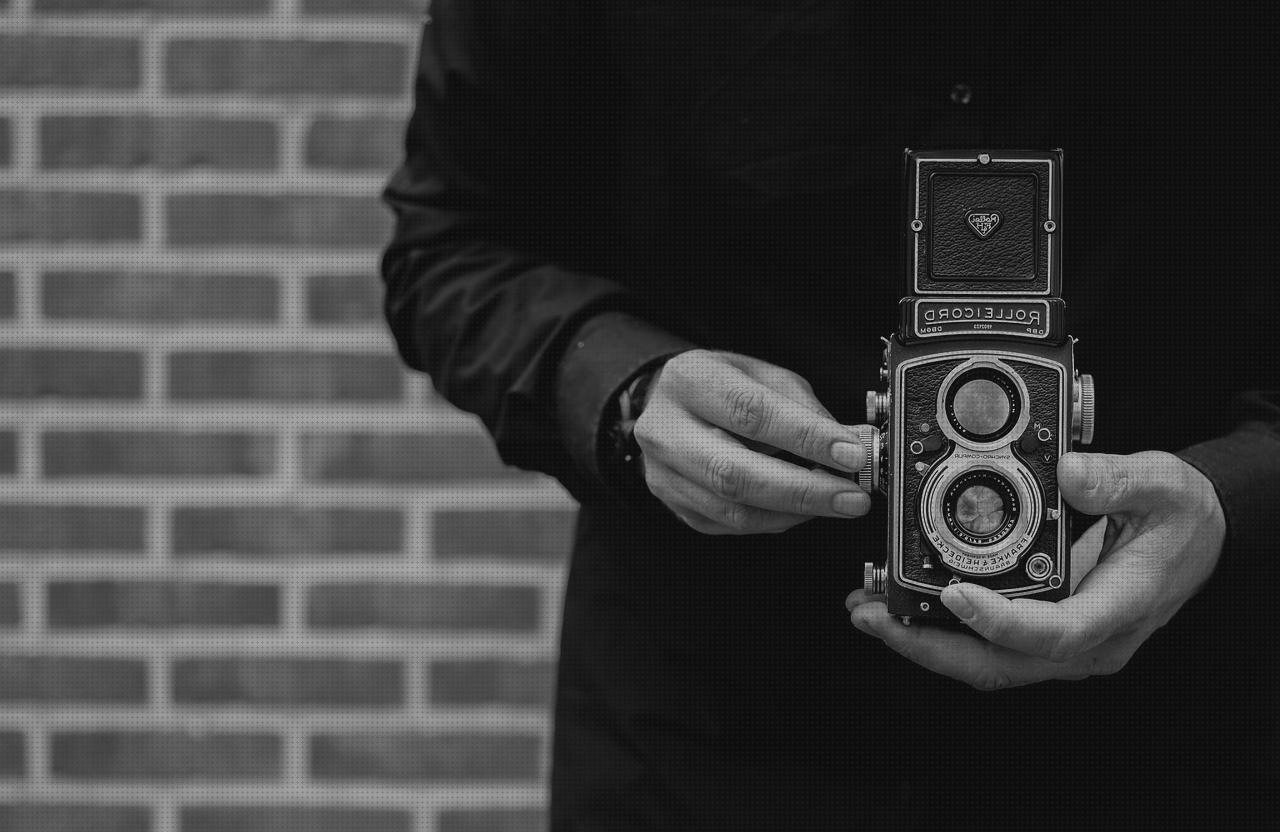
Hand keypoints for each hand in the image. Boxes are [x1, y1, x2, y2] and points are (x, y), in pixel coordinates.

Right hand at [633, 349, 871, 533]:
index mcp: (689, 382)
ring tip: (835, 503)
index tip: (850, 454)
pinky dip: (774, 520)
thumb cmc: (720, 386)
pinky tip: (800, 509)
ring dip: (794, 511)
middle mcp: (666, 429)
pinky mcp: (674, 504)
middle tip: (851, 496)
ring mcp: (664, 473)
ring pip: (732, 509)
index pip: (751, 413)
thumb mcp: (762, 374)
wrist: (668, 405)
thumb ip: (803, 407)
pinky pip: (730, 524)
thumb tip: (849, 444)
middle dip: (803, 490)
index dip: (806, 437)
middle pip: (734, 472)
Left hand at [847, 451, 1225, 688]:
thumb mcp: (1166, 483)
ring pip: (987, 663)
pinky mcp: (1045, 635)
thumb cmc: (1182, 517)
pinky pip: (988, 648)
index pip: (1055, 633)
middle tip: (874, 615)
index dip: (999, 621)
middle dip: (931, 646)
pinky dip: (941, 634)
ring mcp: (1065, 645)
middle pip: (1001, 664)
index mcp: (1120, 607)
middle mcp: (1089, 641)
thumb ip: (1120, 478)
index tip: (952, 595)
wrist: (1197, 537)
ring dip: (925, 644)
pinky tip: (903, 611)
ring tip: (871, 613)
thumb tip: (1070, 472)